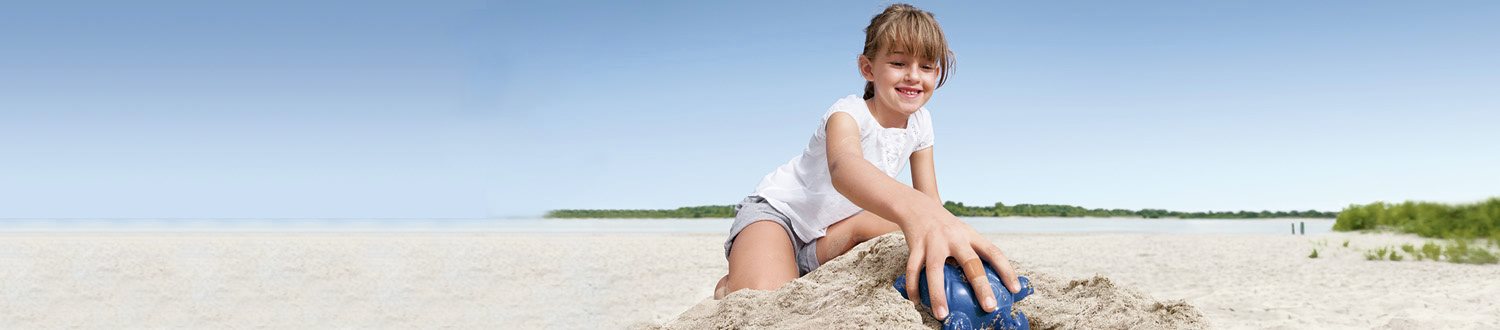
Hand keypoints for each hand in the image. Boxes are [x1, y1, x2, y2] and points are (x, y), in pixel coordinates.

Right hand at [900, 208, 1020, 320]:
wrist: (917, 206)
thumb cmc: (945, 227)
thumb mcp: (963, 232)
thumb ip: (973, 251)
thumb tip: (987, 282)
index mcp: (970, 235)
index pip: (993, 252)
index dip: (1006, 270)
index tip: (1015, 289)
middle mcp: (954, 238)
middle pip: (970, 263)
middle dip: (981, 286)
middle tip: (989, 307)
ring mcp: (933, 242)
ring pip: (935, 271)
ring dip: (938, 294)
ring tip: (942, 314)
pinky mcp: (915, 246)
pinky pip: (913, 270)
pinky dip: (914, 287)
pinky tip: (917, 301)